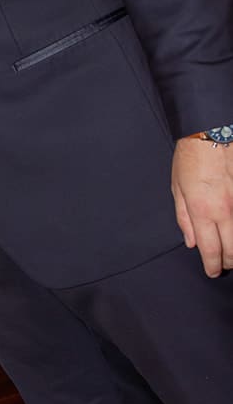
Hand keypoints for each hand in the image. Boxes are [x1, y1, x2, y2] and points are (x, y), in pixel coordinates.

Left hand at [172, 136, 232, 276]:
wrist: (212, 132)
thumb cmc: (191, 158)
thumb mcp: (177, 188)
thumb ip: (185, 218)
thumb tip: (191, 242)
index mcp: (202, 210)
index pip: (210, 250)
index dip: (213, 266)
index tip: (213, 272)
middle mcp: (226, 210)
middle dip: (229, 262)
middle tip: (225, 264)